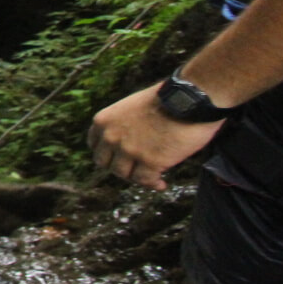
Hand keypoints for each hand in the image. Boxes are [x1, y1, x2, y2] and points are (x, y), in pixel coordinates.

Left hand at [86, 83, 224, 190]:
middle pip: (107, 164)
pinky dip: (153, 184)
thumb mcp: (130, 106)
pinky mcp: (150, 162)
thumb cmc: (166, 99)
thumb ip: (123, 124)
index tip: (119, 158)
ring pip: (125, 175)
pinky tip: (161, 184)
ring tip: (151, 177)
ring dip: (138, 177)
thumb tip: (129, 140)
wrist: (187, 99)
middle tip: (135, 169)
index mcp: (103, 120)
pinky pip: (145, 181)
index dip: (109, 154)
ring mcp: (129, 151)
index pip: (95, 146)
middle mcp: (111, 137)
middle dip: (121, 167)